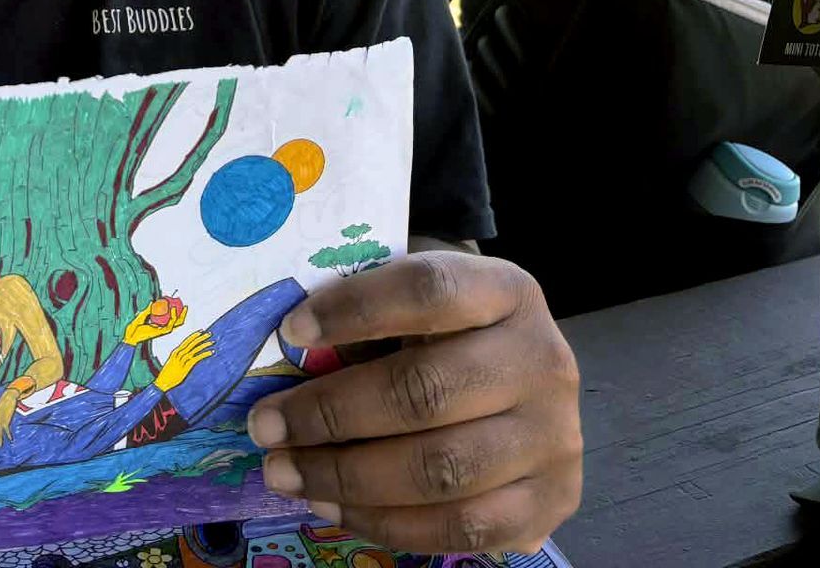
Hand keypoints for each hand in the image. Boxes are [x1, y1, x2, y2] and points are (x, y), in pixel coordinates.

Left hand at [122, 296, 189, 345]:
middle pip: (177, 322)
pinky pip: (169, 325)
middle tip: (185, 306)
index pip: (172, 320)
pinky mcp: (161, 333)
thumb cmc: (134, 328)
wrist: (130, 336)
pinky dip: (173, 317)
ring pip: (176, 324)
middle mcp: (162, 329)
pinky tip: (172, 309)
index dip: (177, 313)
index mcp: (160, 326)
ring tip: (179, 306)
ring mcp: (162, 331)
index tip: (178, 305)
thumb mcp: (142, 316)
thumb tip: (153, 302)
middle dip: (183, 315)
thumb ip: (147, 310)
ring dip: (179, 315)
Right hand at [151, 330, 213, 391]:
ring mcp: (182, 360)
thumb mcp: (172, 364)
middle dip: (200, 337)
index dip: (194, 336)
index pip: (186, 341)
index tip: (201, 331)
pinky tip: (211, 352)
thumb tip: (184, 358)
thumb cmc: (167, 374)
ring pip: (195, 349)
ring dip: (204, 345)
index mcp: (175, 352)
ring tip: (212, 342)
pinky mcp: (186, 367)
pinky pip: (197, 358)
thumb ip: (178, 359)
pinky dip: (204, 354)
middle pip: (191, 343)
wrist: (162, 382)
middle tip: (209, 333)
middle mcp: (179, 354)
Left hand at [247, 252, 581, 555]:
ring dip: (346, 477)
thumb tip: (284, 358)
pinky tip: (333, 507)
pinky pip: (462, 528)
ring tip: (285, 473)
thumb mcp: (416, 305)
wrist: (525, 383)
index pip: (428, 291)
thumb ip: (367, 321)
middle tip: (265, 426)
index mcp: (506, 292)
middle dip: (330, 414)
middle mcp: (542, 362)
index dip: (354, 310)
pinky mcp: (552, 502)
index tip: (290, 330)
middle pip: (424, 392)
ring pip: (440, 470)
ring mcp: (554, 438)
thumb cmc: (449, 333)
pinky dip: (387, 523)